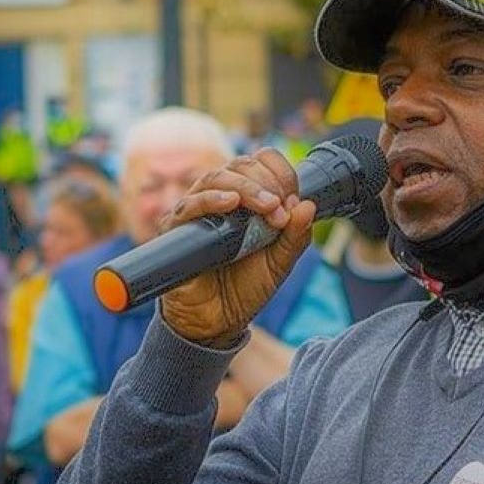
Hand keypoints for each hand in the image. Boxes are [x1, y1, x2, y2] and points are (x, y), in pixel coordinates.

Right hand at [159, 148, 315, 346]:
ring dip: (246, 188)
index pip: (261, 162)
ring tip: (266, 206)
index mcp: (247, 198)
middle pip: (240, 166)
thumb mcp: (279, 262)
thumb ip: (295, 236)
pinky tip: (229, 204)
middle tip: (280, 211)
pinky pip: (189, 206)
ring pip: (215, 178)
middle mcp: (220, 197)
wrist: (217, 322)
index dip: (280, 173)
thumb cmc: (245, 288)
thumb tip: (307, 204)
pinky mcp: (176, 230)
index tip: (292, 197)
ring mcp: (196, 211)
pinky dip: (210, 200)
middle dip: (266, 183)